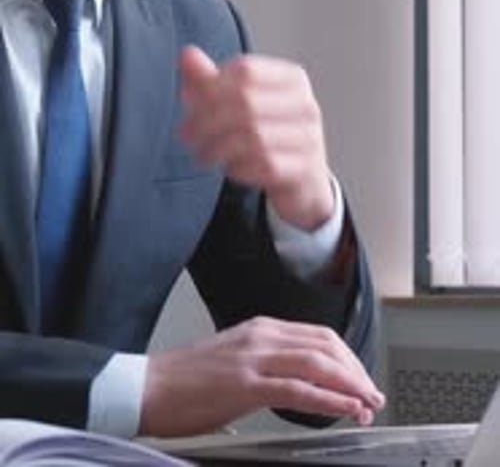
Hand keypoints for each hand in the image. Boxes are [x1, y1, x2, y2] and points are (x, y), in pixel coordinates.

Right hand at [140, 317, 384, 436]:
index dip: (348, 359)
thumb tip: (298, 388)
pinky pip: (297, 389)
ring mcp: (254, 357)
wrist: (148, 387)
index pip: (318, 336)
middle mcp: (262, 336)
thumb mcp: (235, 361)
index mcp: (261, 329)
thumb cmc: (186, 381)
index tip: (362, 380)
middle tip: (373, 395)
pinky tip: (344, 410)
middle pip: (326, 345)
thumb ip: (267, 367)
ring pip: (317, 362)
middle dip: (357, 371)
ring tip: (367, 405)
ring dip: (350, 385)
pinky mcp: (245, 383)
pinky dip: (328, 399)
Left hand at [179, 47, 334, 229]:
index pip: (246, 70)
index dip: (211, 86)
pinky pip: (264, 166)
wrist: (301, 176)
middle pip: (245, 102)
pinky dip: (239, 168)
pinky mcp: (307, 169)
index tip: (191, 102)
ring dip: (216, 147)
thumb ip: (209, 79)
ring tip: (202, 154)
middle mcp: (306, 104)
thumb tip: (187, 54)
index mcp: (291, 78)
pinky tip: (229, 167)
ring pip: (253, 137)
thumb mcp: (235, 102)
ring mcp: (310, 138)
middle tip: (186, 134)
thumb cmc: (264, 131)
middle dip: (206, 119)